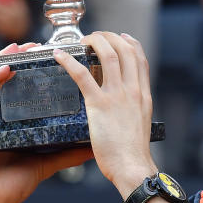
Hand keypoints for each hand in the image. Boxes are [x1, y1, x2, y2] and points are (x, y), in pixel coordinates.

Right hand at [0, 43, 90, 202]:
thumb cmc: (12, 186)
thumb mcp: (47, 164)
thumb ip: (69, 153)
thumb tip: (95, 147)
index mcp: (19, 122)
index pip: (29, 91)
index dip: (40, 73)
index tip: (59, 58)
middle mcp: (4, 115)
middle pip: (12, 80)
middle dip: (24, 59)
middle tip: (41, 45)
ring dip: (7, 59)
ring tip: (22, 46)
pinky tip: (5, 67)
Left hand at [52, 32, 155, 195]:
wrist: (132, 166)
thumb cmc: (133, 154)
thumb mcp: (140, 125)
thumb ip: (132, 112)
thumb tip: (123, 112)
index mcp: (143, 95)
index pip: (139, 59)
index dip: (130, 42)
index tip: (121, 36)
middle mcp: (132, 90)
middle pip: (124, 49)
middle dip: (109, 37)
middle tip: (95, 36)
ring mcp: (117, 96)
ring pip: (107, 54)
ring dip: (93, 42)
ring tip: (81, 41)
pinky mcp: (99, 105)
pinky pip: (83, 75)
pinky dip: (69, 61)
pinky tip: (58, 55)